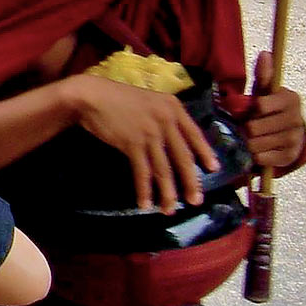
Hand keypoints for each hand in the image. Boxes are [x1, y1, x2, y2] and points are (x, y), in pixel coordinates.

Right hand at [65, 73, 218, 213]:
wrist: (92, 96)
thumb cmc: (119, 98)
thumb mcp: (150, 102)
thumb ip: (165, 117)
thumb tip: (176, 142)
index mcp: (173, 108)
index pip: (195, 134)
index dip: (205, 153)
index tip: (213, 169)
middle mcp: (166, 120)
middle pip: (183, 157)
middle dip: (191, 182)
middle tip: (196, 201)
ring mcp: (150, 133)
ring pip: (164, 169)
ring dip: (167, 192)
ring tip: (170, 209)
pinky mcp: (132, 144)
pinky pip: (142, 172)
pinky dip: (144, 189)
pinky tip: (144, 203)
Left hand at [245, 51, 305, 170]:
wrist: (287, 134)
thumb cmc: (269, 108)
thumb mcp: (265, 91)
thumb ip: (263, 75)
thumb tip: (265, 53)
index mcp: (291, 99)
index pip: (260, 105)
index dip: (250, 109)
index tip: (251, 109)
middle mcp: (296, 120)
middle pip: (254, 127)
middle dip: (245, 128)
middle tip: (244, 126)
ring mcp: (294, 139)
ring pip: (256, 144)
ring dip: (247, 142)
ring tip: (248, 137)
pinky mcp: (289, 157)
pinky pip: (262, 158)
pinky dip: (254, 155)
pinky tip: (256, 148)